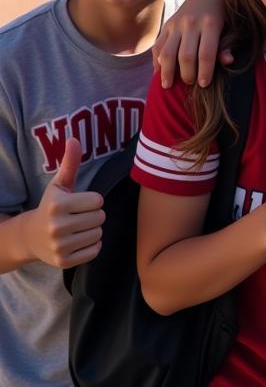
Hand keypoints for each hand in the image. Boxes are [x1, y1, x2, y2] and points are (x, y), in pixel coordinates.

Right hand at [24, 139, 104, 268]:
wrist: (30, 237)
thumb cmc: (51, 206)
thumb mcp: (59, 185)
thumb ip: (70, 163)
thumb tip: (73, 139)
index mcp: (58, 205)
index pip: (98, 201)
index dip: (93, 201)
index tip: (81, 203)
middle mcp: (56, 227)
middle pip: (100, 217)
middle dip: (94, 215)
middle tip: (79, 217)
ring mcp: (59, 246)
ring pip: (98, 234)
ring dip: (93, 230)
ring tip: (79, 228)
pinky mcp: (64, 262)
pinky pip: (95, 251)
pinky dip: (92, 246)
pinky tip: (79, 241)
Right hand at [152, 0, 231, 88]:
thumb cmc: (225, 14)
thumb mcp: (232, 27)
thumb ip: (228, 44)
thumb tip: (228, 61)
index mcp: (210, 24)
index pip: (206, 53)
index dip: (205, 72)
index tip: (204, 84)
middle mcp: (191, 23)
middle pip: (186, 56)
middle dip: (187, 75)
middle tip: (190, 84)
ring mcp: (176, 24)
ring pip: (167, 53)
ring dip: (167, 72)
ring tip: (167, 85)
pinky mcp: (167, 25)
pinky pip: (158, 46)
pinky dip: (157, 61)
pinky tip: (159, 73)